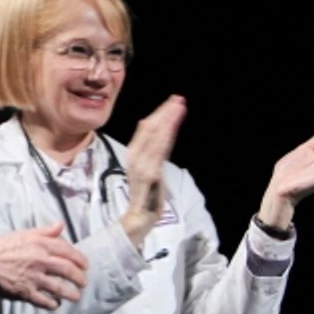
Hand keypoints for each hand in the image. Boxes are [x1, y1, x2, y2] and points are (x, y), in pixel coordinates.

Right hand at [0, 223, 88, 309]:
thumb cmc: (3, 245)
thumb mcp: (24, 233)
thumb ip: (45, 231)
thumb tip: (61, 225)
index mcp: (42, 245)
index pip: (68, 252)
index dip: (80, 259)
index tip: (85, 265)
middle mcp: (41, 261)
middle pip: (68, 271)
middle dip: (80, 278)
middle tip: (83, 282)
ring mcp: (33, 278)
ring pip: (59, 288)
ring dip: (71, 294)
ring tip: (76, 296)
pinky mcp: (25, 291)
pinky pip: (43, 301)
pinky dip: (52, 304)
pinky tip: (56, 304)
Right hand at [120, 95, 186, 247]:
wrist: (140, 215)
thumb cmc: (146, 192)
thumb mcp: (147, 167)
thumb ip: (152, 151)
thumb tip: (161, 134)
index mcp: (133, 152)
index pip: (145, 127)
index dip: (159, 113)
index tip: (171, 102)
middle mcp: (135, 155)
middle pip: (150, 127)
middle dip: (165, 111)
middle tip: (179, 99)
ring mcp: (142, 164)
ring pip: (156, 135)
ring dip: (169, 119)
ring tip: (180, 107)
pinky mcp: (151, 173)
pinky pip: (160, 150)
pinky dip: (167, 135)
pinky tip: (174, 125)